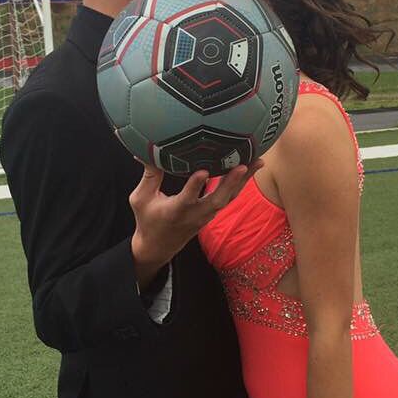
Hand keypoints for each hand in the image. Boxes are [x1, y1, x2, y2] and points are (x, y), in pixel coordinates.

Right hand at [129, 160, 263, 285]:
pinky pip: (228, 198)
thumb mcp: (140, 198)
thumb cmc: (147, 219)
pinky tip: (250, 169)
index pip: (186, 198)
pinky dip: (240, 184)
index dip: (195, 186)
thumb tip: (146, 150)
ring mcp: (205, 215)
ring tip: (257, 162)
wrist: (158, 247)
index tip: (203, 172)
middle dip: (230, 183)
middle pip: (216, 200)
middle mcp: (194, 214)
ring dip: (242, 181)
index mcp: (174, 211)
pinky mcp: (211, 213)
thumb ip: (149, 175)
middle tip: (243, 166)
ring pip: (227, 199)